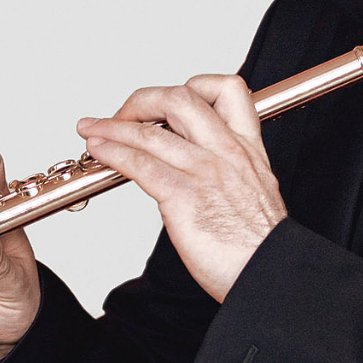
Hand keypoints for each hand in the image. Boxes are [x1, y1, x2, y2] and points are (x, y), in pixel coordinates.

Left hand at [76, 74, 286, 301]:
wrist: (271, 277)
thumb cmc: (259, 246)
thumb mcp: (255, 190)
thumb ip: (230, 170)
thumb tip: (198, 167)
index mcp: (247, 147)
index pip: (228, 89)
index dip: (194, 85)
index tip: (168, 103)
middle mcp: (227, 151)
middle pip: (180, 98)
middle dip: (142, 101)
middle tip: (122, 115)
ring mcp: (205, 171)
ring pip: (151, 131)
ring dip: (112, 126)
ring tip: (91, 130)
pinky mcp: (184, 196)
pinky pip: (141, 163)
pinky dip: (113, 152)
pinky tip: (99, 151)